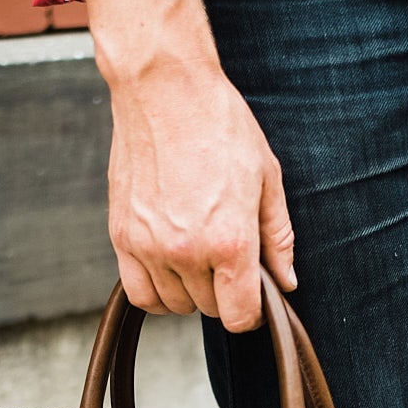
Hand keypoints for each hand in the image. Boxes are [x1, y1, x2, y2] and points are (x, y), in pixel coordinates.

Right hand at [105, 57, 296, 331]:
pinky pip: (138, 293)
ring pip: (173, 305)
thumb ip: (278, 238)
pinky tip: (170, 267)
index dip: (252, 312)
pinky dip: (156, 291)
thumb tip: (285, 282)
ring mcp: (149, 246)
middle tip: (228, 257)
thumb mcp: (267, 178)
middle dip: (224, 292)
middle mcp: (185, 252)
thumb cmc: (221, 126)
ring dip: (190, 291)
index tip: (254, 294)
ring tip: (199, 254)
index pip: (239, 316)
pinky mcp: (122, 236)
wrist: (165, 91)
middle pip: (208, 309)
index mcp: (229, 241)